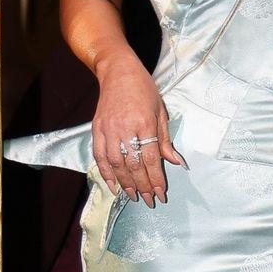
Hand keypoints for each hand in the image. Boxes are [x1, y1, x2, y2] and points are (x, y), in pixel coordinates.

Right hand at [93, 52, 184, 205]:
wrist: (118, 71)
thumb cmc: (143, 89)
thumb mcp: (160, 111)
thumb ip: (165, 139)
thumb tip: (176, 162)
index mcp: (144, 123)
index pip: (151, 158)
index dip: (156, 179)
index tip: (161, 193)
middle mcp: (125, 128)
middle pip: (134, 165)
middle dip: (142, 185)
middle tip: (149, 200)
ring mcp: (108, 129)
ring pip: (116, 164)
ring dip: (125, 183)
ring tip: (133, 196)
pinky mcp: (96, 129)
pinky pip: (99, 156)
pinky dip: (106, 173)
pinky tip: (113, 185)